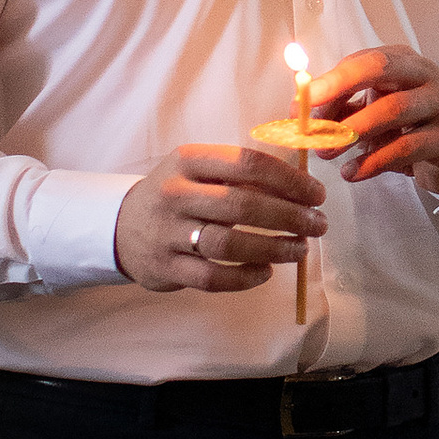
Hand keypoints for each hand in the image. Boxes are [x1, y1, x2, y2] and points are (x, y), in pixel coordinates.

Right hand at [114, 142, 324, 294]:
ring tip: (299, 249)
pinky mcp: (166, 268)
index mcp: (188, 160)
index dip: (289, 179)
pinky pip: (212, 278)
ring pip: (228, 243)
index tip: (316, 195)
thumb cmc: (179, 195)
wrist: (120, 226)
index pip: (247, 163)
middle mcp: (175, 193)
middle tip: (317, 224)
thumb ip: (243, 175)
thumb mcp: (200, 171)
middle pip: (242, 204)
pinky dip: (245, 277)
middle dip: (290, 216)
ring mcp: (167, 232)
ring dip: (273, 248)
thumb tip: (302, 187)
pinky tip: (265, 272)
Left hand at [311, 45, 438, 194]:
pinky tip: (352, 173)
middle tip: (311, 120)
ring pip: (394, 109)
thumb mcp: (375, 111)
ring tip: (326, 153)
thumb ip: (341, 108)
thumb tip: (296, 109)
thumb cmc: (409, 127)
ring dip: (354, 132)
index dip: (330, 81)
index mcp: (403, 61)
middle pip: (382, 69)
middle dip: (341, 90)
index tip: (299, 105)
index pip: (363, 61)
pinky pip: (407, 147)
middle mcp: (425, 75)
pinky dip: (374, 162)